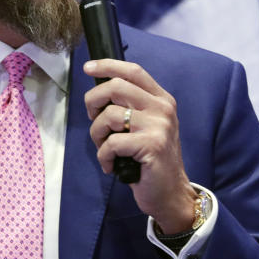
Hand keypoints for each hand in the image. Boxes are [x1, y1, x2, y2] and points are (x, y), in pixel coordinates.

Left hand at [83, 59, 196, 233]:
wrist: (170, 193)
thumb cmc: (150, 160)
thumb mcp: (146, 126)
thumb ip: (130, 106)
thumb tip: (98, 92)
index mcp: (161, 100)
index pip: (133, 71)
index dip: (108, 65)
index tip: (88, 68)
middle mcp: (162, 108)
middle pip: (115, 87)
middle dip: (93, 101)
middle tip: (93, 120)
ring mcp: (158, 126)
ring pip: (109, 116)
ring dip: (97, 135)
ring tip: (105, 149)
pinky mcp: (151, 145)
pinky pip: (111, 143)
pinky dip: (104, 156)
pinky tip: (111, 165)